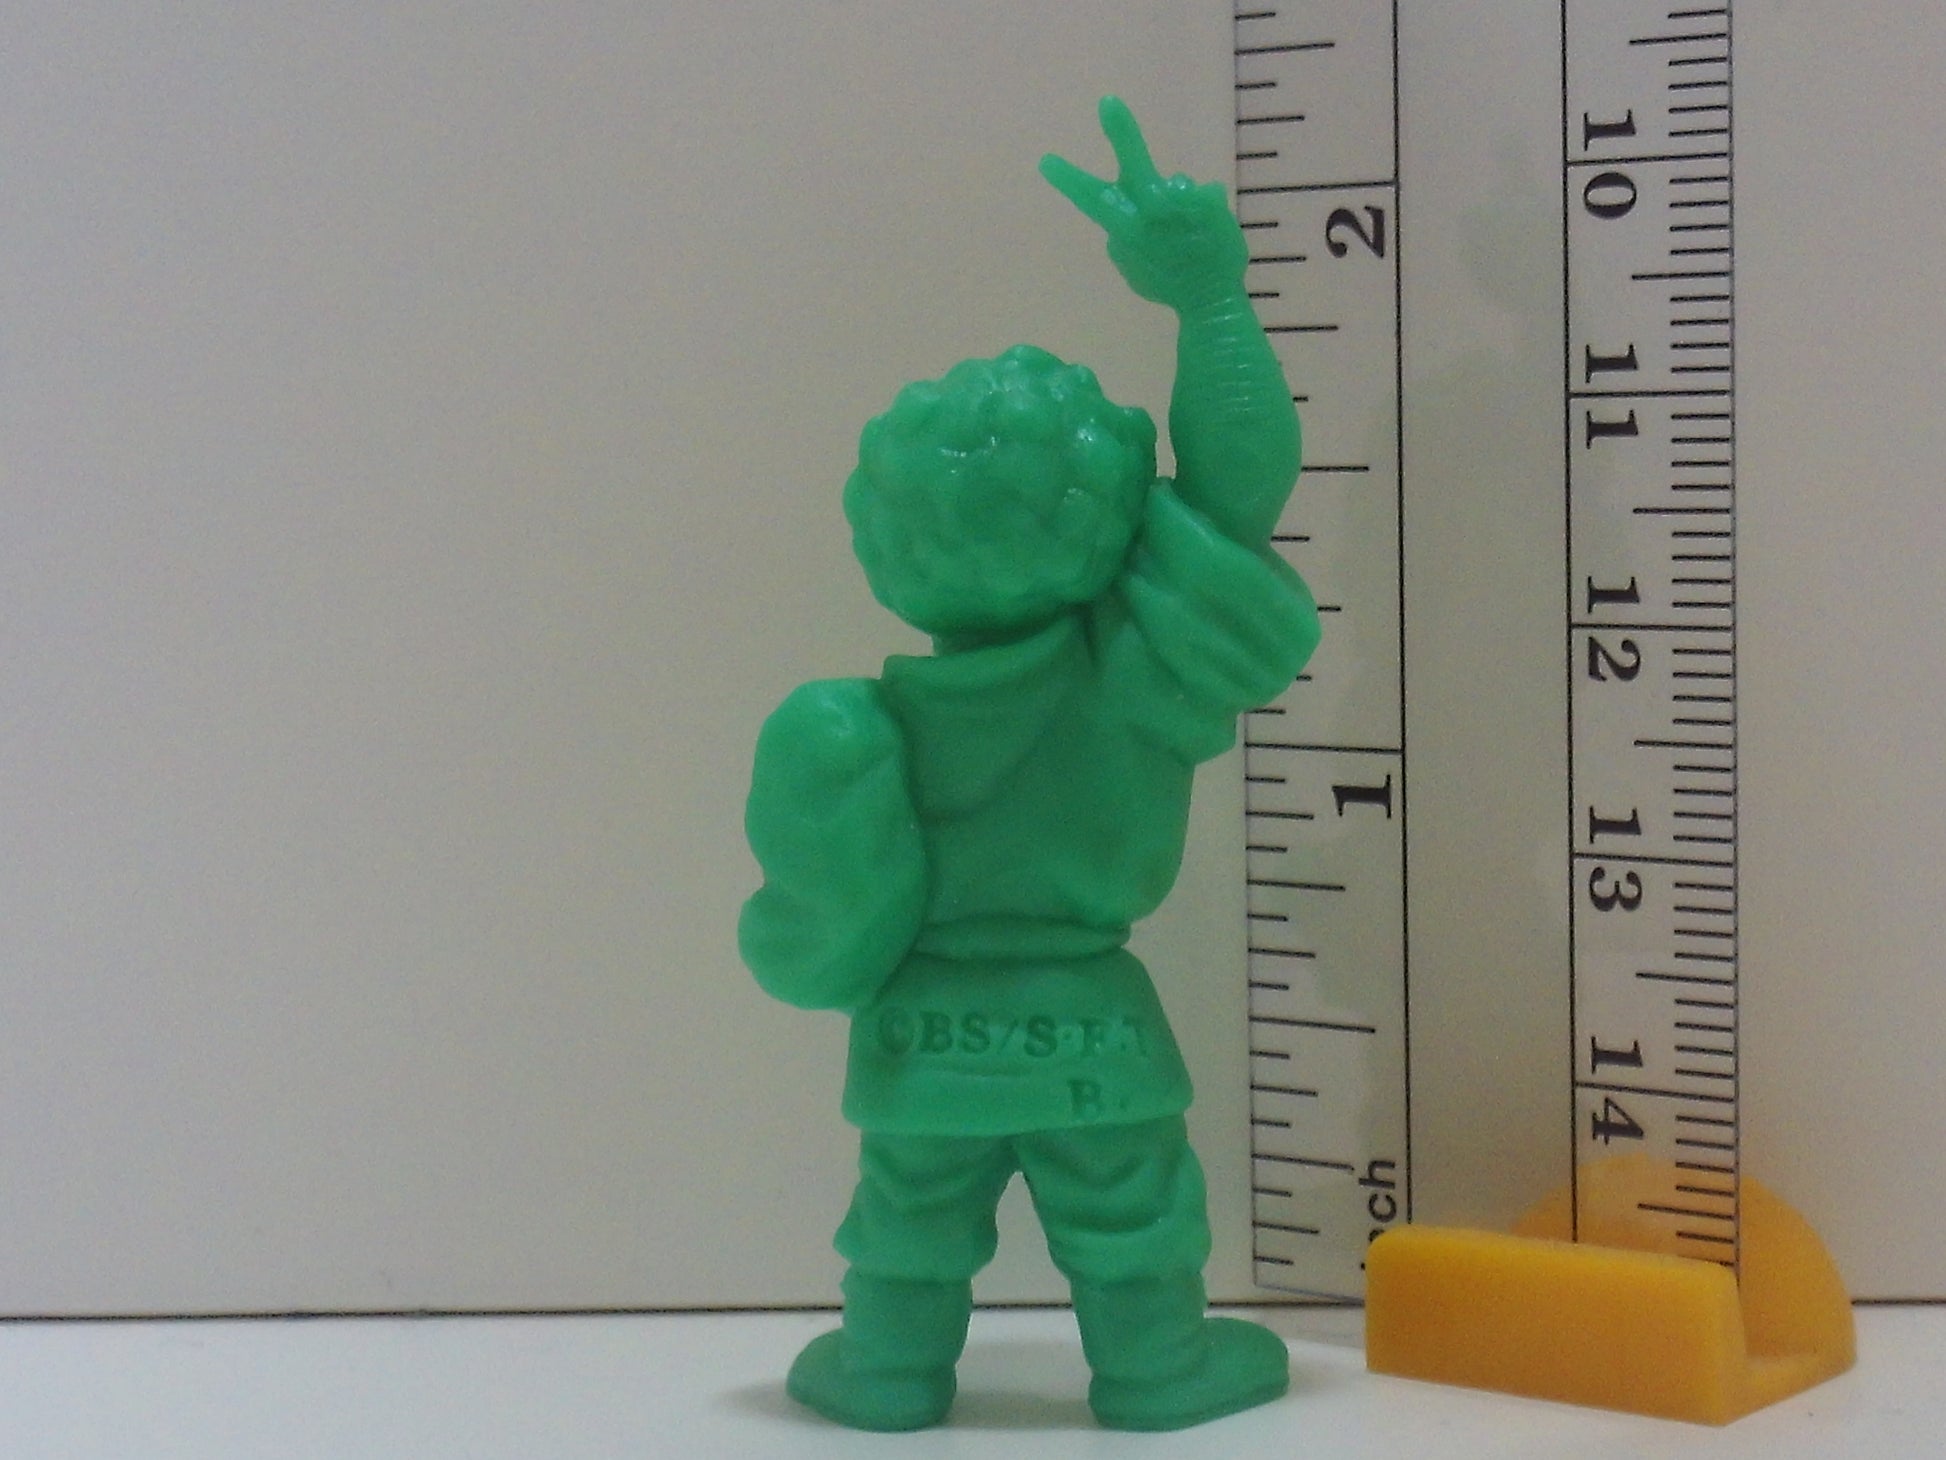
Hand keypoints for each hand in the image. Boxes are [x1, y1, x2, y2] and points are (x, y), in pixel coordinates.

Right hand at [1041, 96, 1246, 311]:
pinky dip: (1202, 211)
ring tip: (1189, 233)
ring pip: (1172, 183)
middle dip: (1122, 133)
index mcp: (1126, 230)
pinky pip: (1200, 194)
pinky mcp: (1210, 203)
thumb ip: (1123, 240)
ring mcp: (1182, 205)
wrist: (1212, 300)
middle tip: (1109, 102)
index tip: (1046, 160)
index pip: (1092, 199)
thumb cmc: (1166, 285)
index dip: (1069, 180)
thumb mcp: (1133, 269)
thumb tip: (1125, 216)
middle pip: (1134, 164)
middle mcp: (1152, 212)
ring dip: (1176, 202)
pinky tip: (1206, 233)